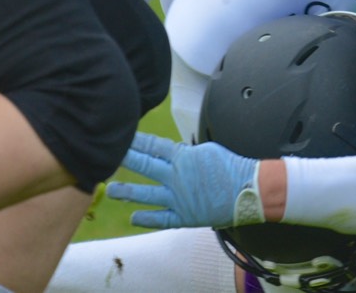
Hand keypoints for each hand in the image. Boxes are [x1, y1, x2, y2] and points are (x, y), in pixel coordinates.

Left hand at [108, 131, 264, 229]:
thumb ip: (186, 152)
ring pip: (146, 194)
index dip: (136, 141)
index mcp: (183, 157)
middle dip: (126, 160)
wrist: (248, 190)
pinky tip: (134, 217)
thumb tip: (171, 152)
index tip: (122, 137)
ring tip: (112, 190)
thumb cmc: (232, 167)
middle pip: (145, 166)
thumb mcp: (208, 150)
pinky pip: (161, 218)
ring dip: (127, 192)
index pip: (154, 146)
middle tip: (107, 155)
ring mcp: (178, 198)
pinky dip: (146, 219)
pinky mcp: (184, 216)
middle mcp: (176, 177)